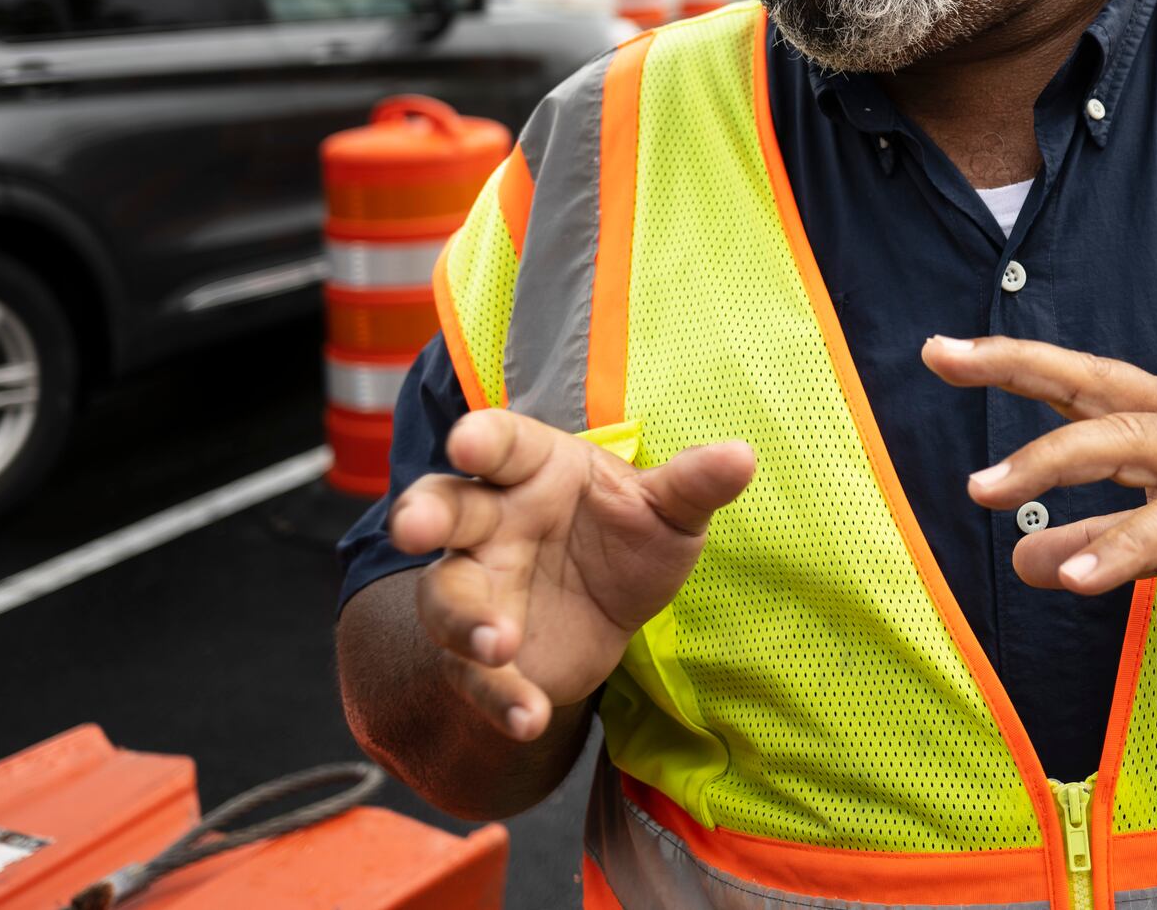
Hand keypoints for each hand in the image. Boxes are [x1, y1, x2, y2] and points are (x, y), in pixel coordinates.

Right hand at [389, 410, 754, 742]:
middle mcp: (490, 523)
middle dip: (423, 514)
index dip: (481, 439)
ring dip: (464, 621)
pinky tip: (530, 717)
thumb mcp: (668, 514)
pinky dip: (500, 698)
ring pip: (446, 597)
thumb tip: (743, 456)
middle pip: (443, 508)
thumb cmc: (627, 539)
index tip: (467, 441)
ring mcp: (477, 588)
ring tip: (498, 645)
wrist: (608, 616)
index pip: (501, 444)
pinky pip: (476, 678)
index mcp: (532, 469)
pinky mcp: (480, 656)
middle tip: (414, 527)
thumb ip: (694, 485)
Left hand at [921, 334, 1156, 617]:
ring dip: (1052, 464)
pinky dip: (1126, 547)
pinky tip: (1082, 577)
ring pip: (1126, 443)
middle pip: (1092, 388)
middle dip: (1016, 373)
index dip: (1011, 361)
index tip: (941, 350)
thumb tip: (1024, 561)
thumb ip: (1103, 540)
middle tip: (945, 366)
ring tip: (985, 492)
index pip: (1078, 380)